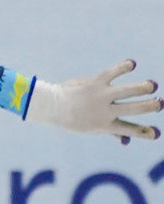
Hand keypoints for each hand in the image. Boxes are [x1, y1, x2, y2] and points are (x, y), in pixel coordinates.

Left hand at [26, 60, 160, 140]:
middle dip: (149, 106)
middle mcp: (104, 111)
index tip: (156, 134)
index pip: (128, 130)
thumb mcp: (91, 127)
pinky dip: (123, 67)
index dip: (144, 133)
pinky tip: (132, 64)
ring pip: (127, 90)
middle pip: (133, 108)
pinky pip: (112, 72)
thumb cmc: (73, 118)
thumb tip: (127, 140)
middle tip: (159, 104)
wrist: (51, 106)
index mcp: (104, 125)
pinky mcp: (96, 82)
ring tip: (152, 86)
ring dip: (143, 87)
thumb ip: (110, 131)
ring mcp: (101, 95)